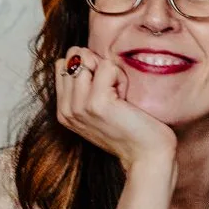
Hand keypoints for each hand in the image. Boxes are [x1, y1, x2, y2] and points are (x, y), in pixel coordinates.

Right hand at [55, 47, 176, 175]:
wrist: (146, 155)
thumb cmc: (129, 129)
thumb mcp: (99, 107)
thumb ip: (85, 85)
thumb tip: (83, 53)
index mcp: (63, 110)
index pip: (63, 64)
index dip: (86, 65)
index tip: (104, 88)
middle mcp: (66, 109)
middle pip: (73, 58)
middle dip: (96, 65)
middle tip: (113, 92)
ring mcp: (79, 107)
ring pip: (88, 60)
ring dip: (110, 72)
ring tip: (120, 96)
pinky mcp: (96, 103)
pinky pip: (107, 67)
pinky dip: (120, 77)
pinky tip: (125, 98)